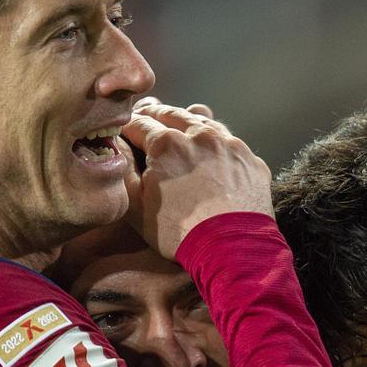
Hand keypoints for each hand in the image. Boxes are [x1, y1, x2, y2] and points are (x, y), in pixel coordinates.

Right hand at [120, 102, 271, 259]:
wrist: (233, 252)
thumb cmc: (181, 234)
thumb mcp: (135, 207)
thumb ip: (122, 170)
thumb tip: (116, 146)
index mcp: (167, 145)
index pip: (138, 123)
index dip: (126, 126)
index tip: (122, 131)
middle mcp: (200, 136)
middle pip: (171, 114)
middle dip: (154, 116)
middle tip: (145, 119)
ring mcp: (230, 145)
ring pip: (203, 121)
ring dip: (186, 123)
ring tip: (177, 129)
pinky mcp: (250, 160)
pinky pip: (229, 141)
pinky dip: (215, 141)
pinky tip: (209, 151)